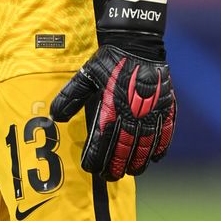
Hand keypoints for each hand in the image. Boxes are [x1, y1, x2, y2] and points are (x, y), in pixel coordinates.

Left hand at [50, 0, 176, 179]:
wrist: (138, 44)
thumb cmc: (109, 61)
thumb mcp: (85, 75)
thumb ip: (70, 97)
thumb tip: (53, 117)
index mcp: (111, 106)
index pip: (102, 141)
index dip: (96, 158)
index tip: (91, 168)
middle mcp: (133, 112)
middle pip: (124, 148)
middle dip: (116, 166)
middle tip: (110, 177)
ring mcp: (152, 111)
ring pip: (146, 145)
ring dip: (138, 162)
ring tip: (131, 172)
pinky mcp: (166, 106)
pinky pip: (166, 133)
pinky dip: (160, 148)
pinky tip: (154, 158)